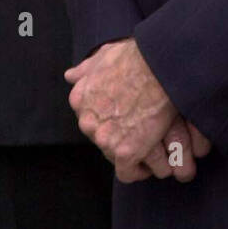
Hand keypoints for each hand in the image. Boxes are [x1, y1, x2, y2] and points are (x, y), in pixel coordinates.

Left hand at [65, 39, 210, 182]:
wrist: (157, 65)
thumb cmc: (135, 56)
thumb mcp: (104, 55)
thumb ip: (86, 68)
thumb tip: (70, 75)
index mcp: (80, 99)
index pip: (90, 121)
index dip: (109, 122)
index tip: (124, 121)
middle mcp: (88, 122)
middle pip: (101, 140)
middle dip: (119, 139)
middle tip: (140, 134)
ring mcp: (105, 138)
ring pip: (115, 157)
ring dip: (131, 155)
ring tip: (150, 149)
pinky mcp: (126, 153)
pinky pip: (129, 173)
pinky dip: (140, 170)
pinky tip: (154, 163)